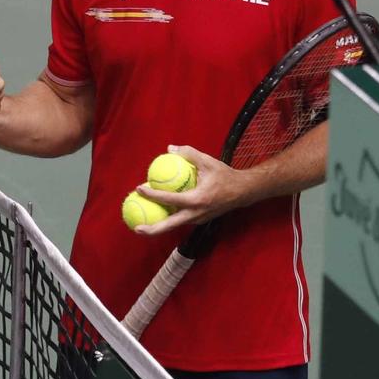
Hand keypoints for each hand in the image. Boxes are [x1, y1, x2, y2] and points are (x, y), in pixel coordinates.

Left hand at [131, 144, 251, 235]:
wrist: (242, 192)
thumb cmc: (225, 176)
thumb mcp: (208, 161)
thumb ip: (189, 153)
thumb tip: (170, 148)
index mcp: (197, 200)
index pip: (170, 199)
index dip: (152, 195)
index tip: (139, 188)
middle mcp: (196, 214)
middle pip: (169, 226)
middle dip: (152, 229)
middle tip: (136, 228)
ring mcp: (197, 220)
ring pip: (174, 225)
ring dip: (159, 225)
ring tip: (143, 222)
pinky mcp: (199, 220)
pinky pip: (180, 220)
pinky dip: (169, 217)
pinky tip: (160, 211)